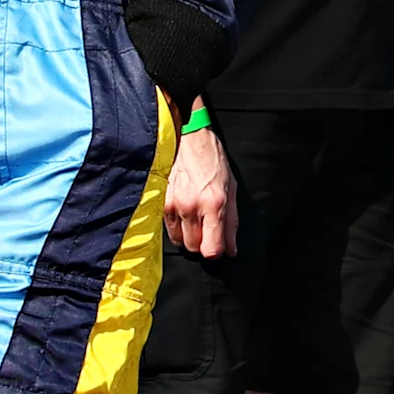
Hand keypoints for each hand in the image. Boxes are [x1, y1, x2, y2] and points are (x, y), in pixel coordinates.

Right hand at [165, 123, 236, 257]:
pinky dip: (178, 227)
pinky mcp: (161, 202)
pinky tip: (184, 213)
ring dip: (189, 237)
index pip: (211, 248)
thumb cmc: (213, 162)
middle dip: (203, 245)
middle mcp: (193, 207)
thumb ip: (231, 223)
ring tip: (196, 220)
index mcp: (215, 204)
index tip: (219, 249)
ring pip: (180, 241)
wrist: (188, 140)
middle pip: (194, 248)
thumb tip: (231, 249)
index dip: (216, 253)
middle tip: (208, 232)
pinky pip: (169, 229)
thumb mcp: (232, 190)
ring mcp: (174, 205)